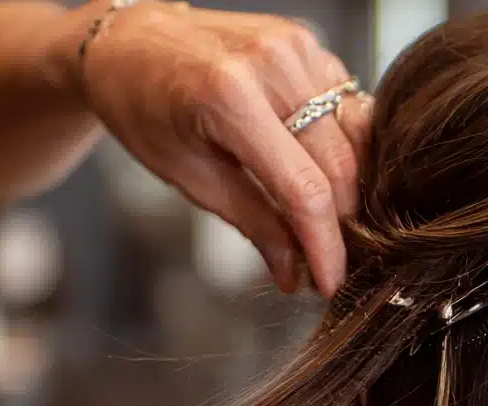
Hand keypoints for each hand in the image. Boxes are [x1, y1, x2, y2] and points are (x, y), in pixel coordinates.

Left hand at [64, 3, 371, 294]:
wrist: (132, 41)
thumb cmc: (144, 106)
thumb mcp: (188, 175)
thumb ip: (252, 222)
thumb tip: (295, 272)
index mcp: (229, 96)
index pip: (303, 189)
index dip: (325, 245)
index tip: (330, 282)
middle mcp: (271, 63)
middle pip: (339, 166)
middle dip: (339, 223)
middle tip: (324, 259)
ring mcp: (295, 46)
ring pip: (354, 139)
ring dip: (348, 187)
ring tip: (323, 219)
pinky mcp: (308, 43)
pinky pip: (348, 108)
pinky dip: (342, 147)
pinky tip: (318, 167)